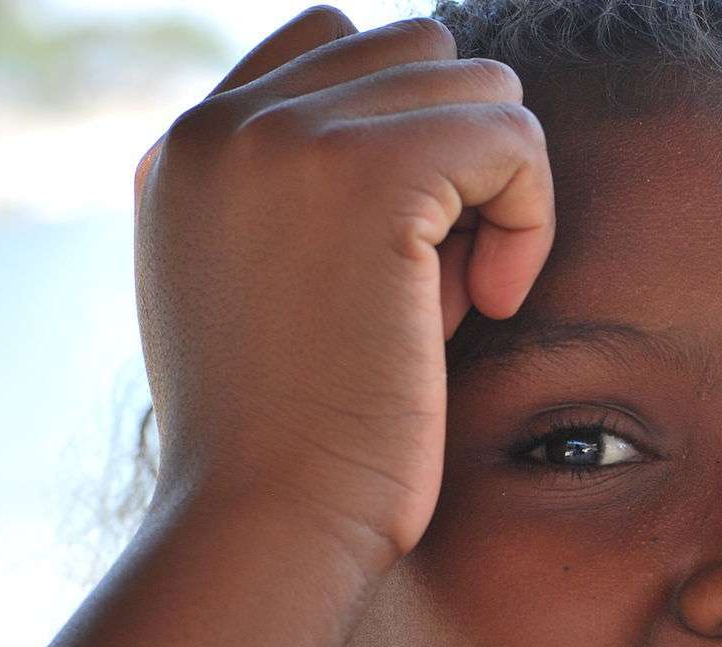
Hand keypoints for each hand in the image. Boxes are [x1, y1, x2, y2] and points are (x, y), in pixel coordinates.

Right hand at [132, 5, 554, 572]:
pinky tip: (492, 304)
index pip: (335, 43)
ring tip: (463, 297)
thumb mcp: (279, 296)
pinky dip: (530, 218)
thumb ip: (325, 207)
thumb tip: (458, 146)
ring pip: (476, 85)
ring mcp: (288, 137)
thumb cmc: (291, 443)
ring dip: (498, 188)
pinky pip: (512, 137)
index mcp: (191, 147)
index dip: (409, 133)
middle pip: (418, 53)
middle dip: (459, 156)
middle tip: (444, 278)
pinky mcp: (368, 174)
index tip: (412, 249)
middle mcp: (226, 122)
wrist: (261, 523)